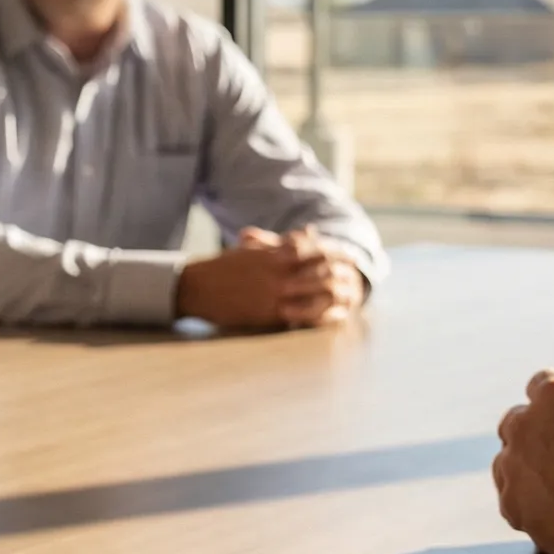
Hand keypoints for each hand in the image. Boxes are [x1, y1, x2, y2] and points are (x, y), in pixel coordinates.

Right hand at [175, 227, 366, 329]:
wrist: (196, 287)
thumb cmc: (220, 269)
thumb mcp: (249, 250)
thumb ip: (277, 244)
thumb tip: (302, 235)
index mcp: (272, 254)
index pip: (312, 249)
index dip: (333, 251)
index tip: (349, 255)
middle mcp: (277, 271)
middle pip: (319, 269)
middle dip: (340, 272)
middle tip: (357, 276)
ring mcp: (273, 292)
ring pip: (314, 291)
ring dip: (334, 295)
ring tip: (350, 298)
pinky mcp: (268, 312)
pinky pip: (301, 314)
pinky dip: (319, 316)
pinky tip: (331, 319)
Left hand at [490, 345, 553, 553]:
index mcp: (553, 395)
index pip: (543, 384)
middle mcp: (524, 426)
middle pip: (518, 421)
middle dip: (536, 430)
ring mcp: (514, 466)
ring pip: (509, 459)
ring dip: (526, 464)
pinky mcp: (513, 504)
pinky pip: (512, 497)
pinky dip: (527, 500)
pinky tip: (553, 508)